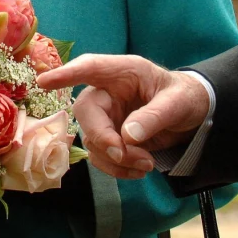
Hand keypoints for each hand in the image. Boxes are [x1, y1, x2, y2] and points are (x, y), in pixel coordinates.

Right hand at [36, 54, 210, 179]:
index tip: (44, 81)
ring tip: (147, 165)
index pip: (90, 68)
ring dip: (116, 159)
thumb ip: (155, 116)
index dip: (66, 74)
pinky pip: (101, 156)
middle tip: (125, 154)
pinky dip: (118, 168)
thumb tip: (128, 136)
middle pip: (86, 112)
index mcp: (124, 72)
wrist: (193, 115)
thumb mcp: (177, 103)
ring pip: (92, 140)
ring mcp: (107, 115)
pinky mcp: (109, 137)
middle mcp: (109, 92)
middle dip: (102, 137)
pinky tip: (140, 170)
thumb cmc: (184, 97)